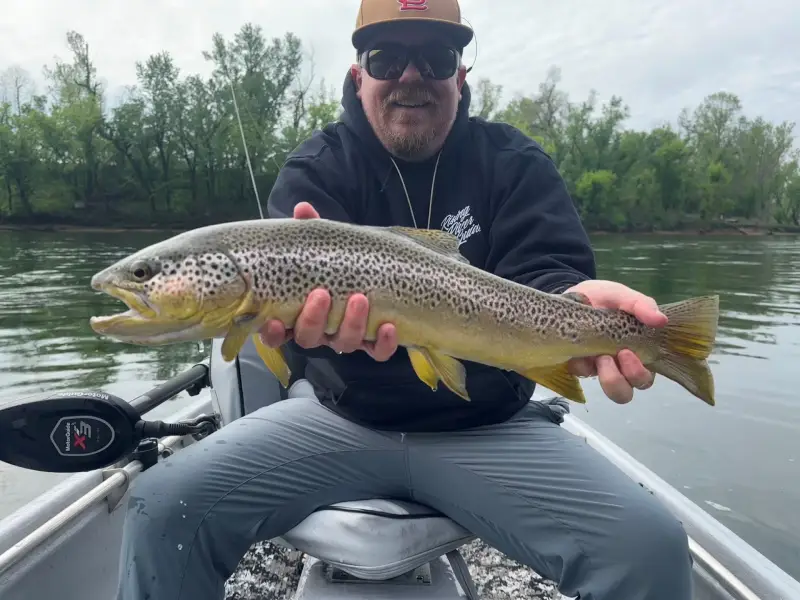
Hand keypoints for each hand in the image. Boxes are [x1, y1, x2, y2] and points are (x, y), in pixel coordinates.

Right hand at [258, 202, 397, 361]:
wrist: (375, 270)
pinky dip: (383, 344)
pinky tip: (389, 327)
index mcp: (297, 312)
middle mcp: (319, 330)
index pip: (276, 333)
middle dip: (314, 319)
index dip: (272, 333)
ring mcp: (346, 337)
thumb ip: (311, 231)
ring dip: (351, 324)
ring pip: (344, 343)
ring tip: (360, 299)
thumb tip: (303, 208)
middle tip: (322, 294)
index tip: (273, 322)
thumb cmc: (337, 262)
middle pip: (309, 338)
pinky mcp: (372, 342)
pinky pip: (377, 352)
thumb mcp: (324, 245)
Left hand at [564, 280, 667, 403]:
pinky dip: (581, 363)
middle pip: (625, 393)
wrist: (573, 295)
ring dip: (606, 377)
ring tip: (599, 356)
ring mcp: (598, 367)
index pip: (645, 378)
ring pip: (607, 390)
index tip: (627, 352)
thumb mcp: (621, 296)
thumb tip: (661, 320)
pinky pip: (581, 374)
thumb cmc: (604, 298)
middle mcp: (619, 366)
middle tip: (615, 356)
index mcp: (637, 352)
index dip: (638, 374)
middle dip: (620, 381)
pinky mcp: (578, 364)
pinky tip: (578, 348)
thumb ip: (640, 305)